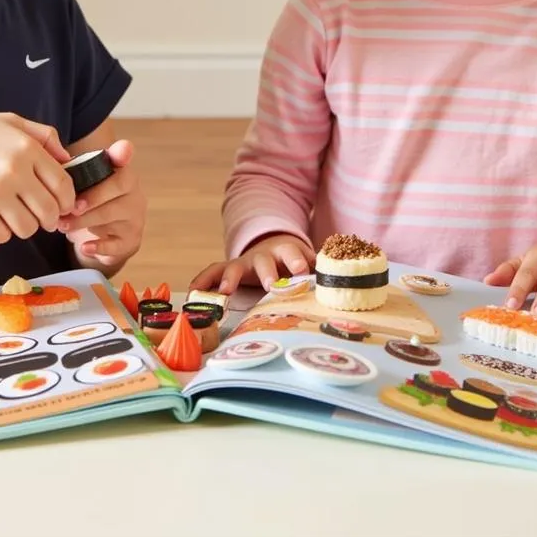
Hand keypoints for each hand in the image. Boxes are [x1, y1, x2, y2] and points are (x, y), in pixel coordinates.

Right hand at [0, 112, 76, 243]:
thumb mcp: (13, 122)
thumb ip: (45, 137)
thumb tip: (69, 160)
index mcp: (28, 149)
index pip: (63, 185)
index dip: (68, 201)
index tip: (64, 205)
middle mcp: (14, 171)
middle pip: (49, 212)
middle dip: (50, 219)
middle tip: (43, 217)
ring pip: (27, 229)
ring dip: (26, 227)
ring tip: (17, 216)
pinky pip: (1, 236)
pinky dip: (1, 232)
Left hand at [58, 140, 145, 270]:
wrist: (107, 234)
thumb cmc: (92, 202)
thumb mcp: (86, 184)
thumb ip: (75, 171)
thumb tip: (54, 164)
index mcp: (121, 171)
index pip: (124, 158)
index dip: (122, 154)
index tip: (120, 153)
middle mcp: (133, 191)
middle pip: (116, 187)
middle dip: (89, 197)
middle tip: (66, 207)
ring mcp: (135, 216)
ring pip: (111, 215)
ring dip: (83, 221)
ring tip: (62, 225)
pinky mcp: (131, 240)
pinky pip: (116, 244)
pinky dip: (99, 246)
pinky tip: (83, 247)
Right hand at [189, 233, 314, 294]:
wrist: (272, 245)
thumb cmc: (293, 261)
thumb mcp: (308, 262)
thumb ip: (321, 270)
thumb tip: (343, 281)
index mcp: (286, 251)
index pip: (292, 253)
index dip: (297, 261)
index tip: (302, 270)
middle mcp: (263, 255)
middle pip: (264, 261)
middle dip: (267, 273)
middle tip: (270, 285)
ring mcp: (243, 261)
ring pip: (234, 266)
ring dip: (229, 279)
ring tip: (224, 292)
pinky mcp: (228, 269)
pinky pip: (212, 272)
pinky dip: (202, 280)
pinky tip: (193, 291)